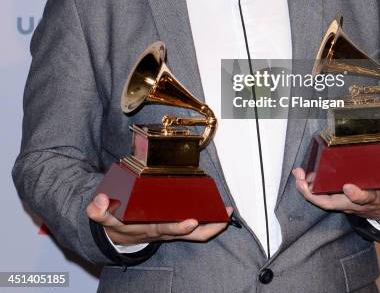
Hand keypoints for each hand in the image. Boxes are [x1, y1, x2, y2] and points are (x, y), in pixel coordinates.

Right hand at [86, 193, 232, 245]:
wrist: (118, 234)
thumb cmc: (116, 220)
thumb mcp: (103, 215)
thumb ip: (98, 209)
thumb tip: (99, 201)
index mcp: (145, 227)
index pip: (162, 228)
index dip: (176, 225)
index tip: (191, 220)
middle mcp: (161, 231)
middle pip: (183, 234)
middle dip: (201, 228)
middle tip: (215, 218)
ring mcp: (170, 230)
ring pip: (194, 233)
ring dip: (212, 225)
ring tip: (226, 214)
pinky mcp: (176, 227)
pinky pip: (196, 230)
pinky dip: (210, 223)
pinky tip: (222, 212)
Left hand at [292, 157, 379, 219]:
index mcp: (375, 198)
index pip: (367, 198)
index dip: (358, 195)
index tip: (349, 187)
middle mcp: (356, 203)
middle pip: (335, 202)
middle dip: (318, 195)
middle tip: (306, 184)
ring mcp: (344, 202)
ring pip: (323, 200)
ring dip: (307, 190)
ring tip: (297, 176)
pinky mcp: (336, 198)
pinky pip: (319, 195)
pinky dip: (307, 187)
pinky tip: (298, 175)